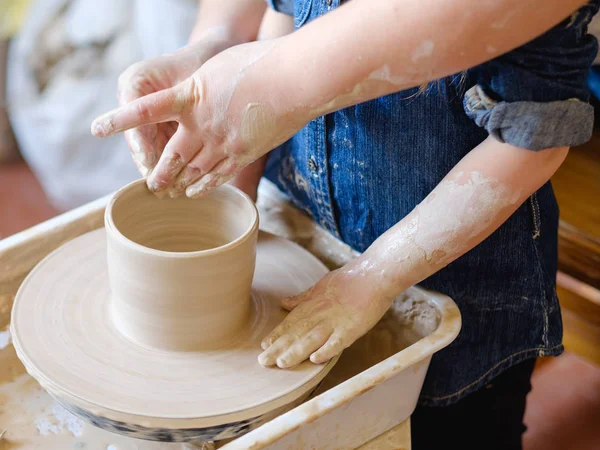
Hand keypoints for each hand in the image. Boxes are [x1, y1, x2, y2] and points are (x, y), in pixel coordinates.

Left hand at [92, 38, 303, 197]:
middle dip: (158, 172)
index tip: (98, 128)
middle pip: (170, 156)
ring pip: (193, 171)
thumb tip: (190, 103)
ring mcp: (223, 142)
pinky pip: (218, 176)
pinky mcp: (244, 153)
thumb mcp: (217, 67)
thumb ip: (198, 88)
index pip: (146, 110)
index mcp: (190, 96)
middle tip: (149, 184)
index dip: (121, 120)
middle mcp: (201, 124)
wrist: (294, 79)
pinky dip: (203, 187)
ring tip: (168, 194)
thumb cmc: (259, 64)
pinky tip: (194, 192)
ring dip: (177, 184)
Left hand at [257, 259, 394, 367]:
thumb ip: (302, 298)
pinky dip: (326, 350)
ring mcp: (335, 321)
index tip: (263, 346)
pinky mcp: (352, 327)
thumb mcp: (320, 286)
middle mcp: (320, 314)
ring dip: (296, 351)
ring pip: (312, 338)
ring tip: (281, 363)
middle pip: (297, 333)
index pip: (291, 322)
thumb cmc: (348, 280)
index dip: (277, 335)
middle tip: (263, 361)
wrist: (373, 274)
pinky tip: (315, 360)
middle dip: (279, 348)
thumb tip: (283, 303)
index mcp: (313, 305)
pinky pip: (337, 341)